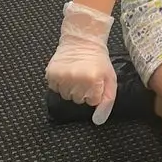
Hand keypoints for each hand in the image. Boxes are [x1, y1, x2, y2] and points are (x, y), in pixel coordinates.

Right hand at [45, 1, 116, 124]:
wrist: (82, 40)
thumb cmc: (98, 60)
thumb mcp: (110, 79)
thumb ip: (107, 101)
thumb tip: (98, 120)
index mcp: (93, 80)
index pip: (92, 101)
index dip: (94, 93)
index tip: (95, 82)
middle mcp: (76, 79)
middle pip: (78, 100)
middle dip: (83, 92)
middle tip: (85, 77)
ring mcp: (62, 77)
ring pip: (65, 96)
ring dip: (71, 89)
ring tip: (76, 75)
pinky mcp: (51, 74)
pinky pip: (55, 89)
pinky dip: (60, 84)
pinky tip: (67, 73)